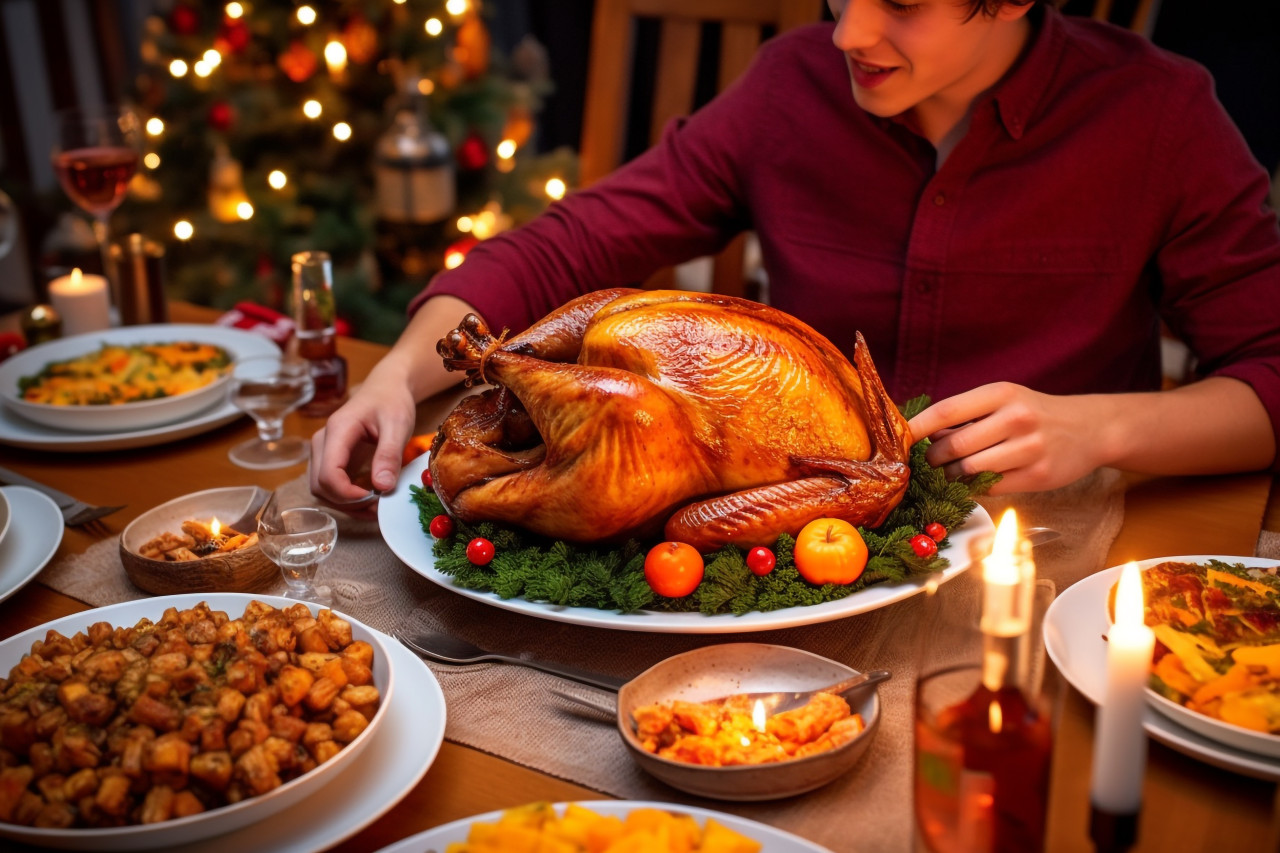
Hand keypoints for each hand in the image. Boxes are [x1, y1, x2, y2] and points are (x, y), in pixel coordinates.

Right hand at [309, 366, 417, 512]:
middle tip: (379, 506)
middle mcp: (322, 441)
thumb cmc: (391, 402)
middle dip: (348, 503)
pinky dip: (346, 498)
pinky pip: (329, 485)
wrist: (386, 388)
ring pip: (321, 489)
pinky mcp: (329, 458)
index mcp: (338, 430)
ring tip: (376, 504)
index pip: (328, 474)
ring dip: (346, 504)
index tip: (376, 498)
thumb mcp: (398, 425)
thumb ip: (389, 455)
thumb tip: (382, 487)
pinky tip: (369, 498)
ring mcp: (323, 451)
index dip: (348, 494)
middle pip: (320, 485)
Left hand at [906, 382, 1110, 494]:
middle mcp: (1015, 418)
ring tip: (951, 472)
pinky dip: (973, 488)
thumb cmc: (1034, 414)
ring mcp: (1029, 449)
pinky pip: (989, 488)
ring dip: (950, 476)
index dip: (916, 428)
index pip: (945, 412)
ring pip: (968, 471)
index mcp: (1001, 394)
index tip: (897, 439)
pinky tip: (973, 481)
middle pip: (953, 446)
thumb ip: (966, 415)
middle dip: (933, 458)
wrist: (1090, 429)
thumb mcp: (1003, 401)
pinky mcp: (1038, 476)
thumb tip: (919, 435)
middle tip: (929, 461)